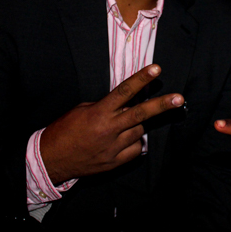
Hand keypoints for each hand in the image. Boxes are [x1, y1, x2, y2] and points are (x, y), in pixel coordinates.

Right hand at [41, 64, 183, 183]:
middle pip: (140, 114)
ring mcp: (113, 147)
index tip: (156, 70)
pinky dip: (134, 143)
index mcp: (99, 113)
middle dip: (162, 105)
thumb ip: (104, 106)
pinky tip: (123, 141)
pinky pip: (135, 149)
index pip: (124, 92)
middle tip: (179, 99)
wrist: (51, 159)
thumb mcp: (81, 110)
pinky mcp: (114, 162)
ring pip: (139, 132)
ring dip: (137, 125)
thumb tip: (123, 103)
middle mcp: (108, 129)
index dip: (141, 79)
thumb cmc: (64, 130)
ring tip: (122, 125)